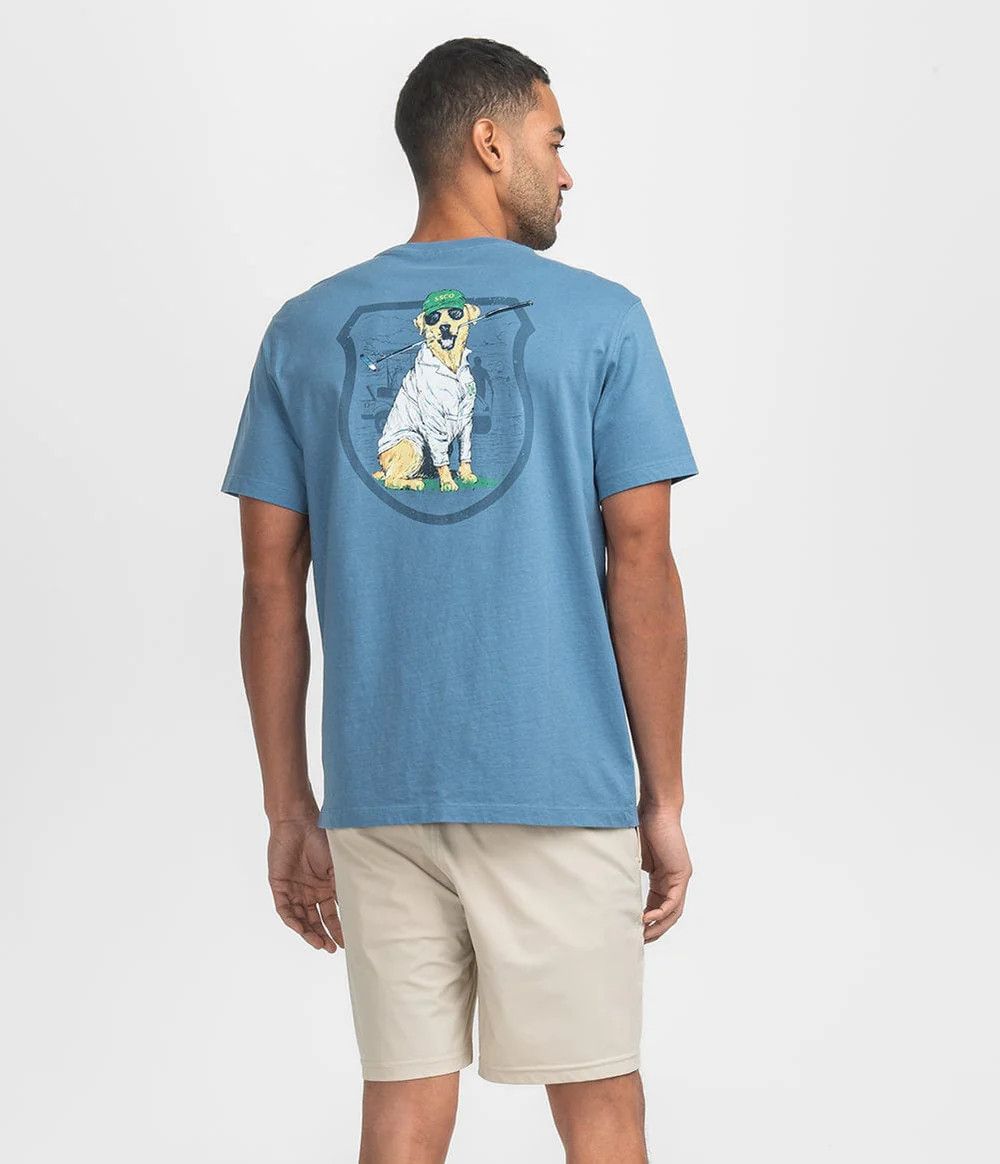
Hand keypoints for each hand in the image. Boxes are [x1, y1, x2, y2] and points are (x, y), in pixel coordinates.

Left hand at [267, 820, 344, 952]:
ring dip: (310, 933)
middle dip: (325, 936)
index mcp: (325, 887)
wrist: (298, 823)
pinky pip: (285, 910)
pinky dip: (293, 921)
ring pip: (301, 919)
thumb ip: (343, 885)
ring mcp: (295, 891)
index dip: (338, 928)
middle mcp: (310, 892)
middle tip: (334, 948)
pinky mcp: (280, 887)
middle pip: (316, 920)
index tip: (348, 941)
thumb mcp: (337, 864)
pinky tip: (301, 929)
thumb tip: (358, 906)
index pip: (332, 913)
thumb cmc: (320, 838)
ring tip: (321, 944)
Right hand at [637, 806, 691, 942]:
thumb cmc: (642, 827)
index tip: (632, 931)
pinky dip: (661, 912)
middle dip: (654, 930)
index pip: (658, 906)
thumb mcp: (633, 857)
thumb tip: (612, 888)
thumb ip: (629, 874)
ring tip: (642, 936)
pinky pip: (674, 901)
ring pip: (673, 911)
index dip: (647, 921)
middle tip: (638, 941)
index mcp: (664, 877)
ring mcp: (680, 877)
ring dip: (658, 926)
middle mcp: (675, 880)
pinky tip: (646, 919)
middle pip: (668, 914)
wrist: (655, 809)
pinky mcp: (682, 874)